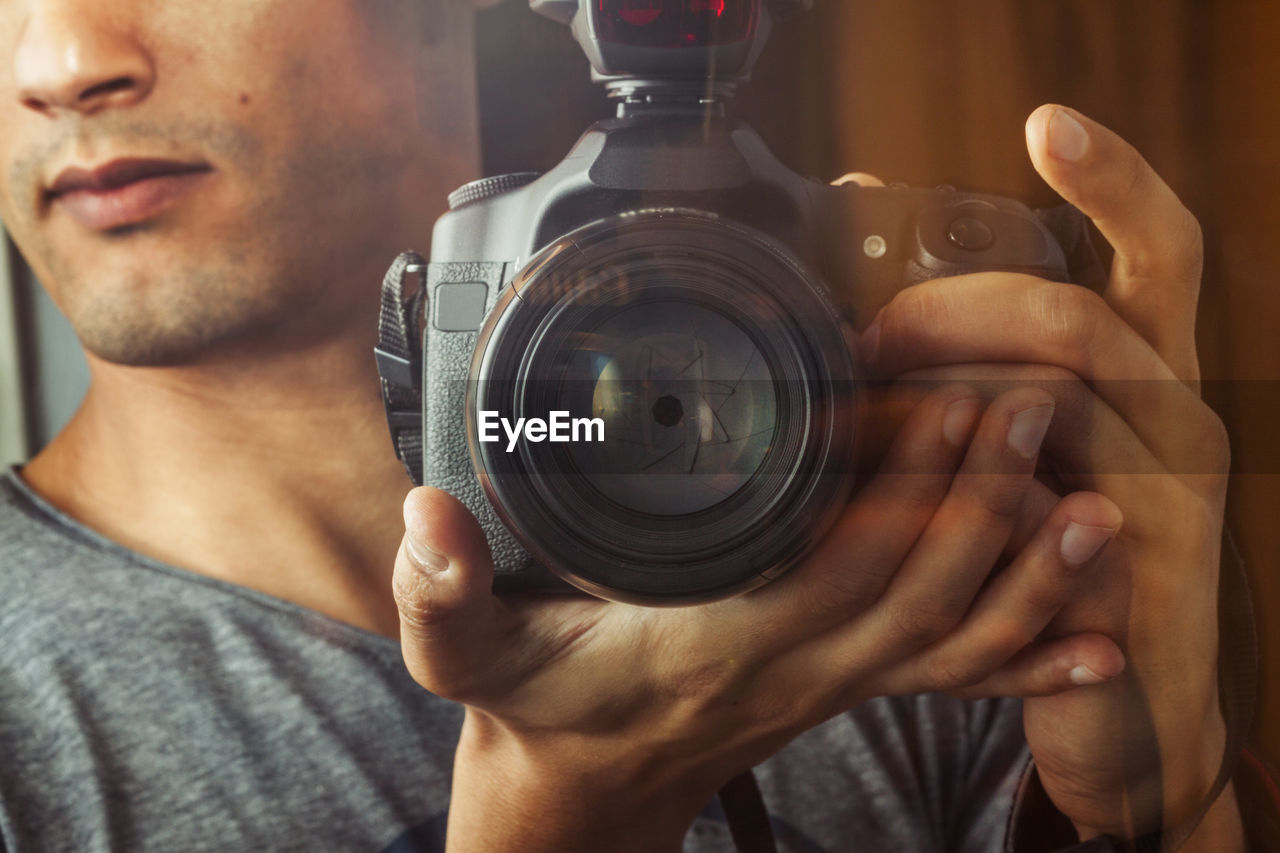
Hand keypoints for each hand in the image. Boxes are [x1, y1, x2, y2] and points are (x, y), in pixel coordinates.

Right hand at [393, 384, 1121, 851]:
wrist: (577, 793)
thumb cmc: (537, 711)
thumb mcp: (464, 657)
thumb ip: (440, 591)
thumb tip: (426, 515)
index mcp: (714, 641)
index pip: (833, 566)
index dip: (898, 495)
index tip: (941, 403)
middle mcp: (790, 667)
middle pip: (917, 590)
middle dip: (984, 499)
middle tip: (1031, 402)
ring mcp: (826, 684)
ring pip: (950, 635)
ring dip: (1023, 568)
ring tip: (1086, 495)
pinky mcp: (840, 685)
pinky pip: (948, 672)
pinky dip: (1024, 651)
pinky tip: (1090, 633)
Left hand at [859, 105, 1237, 844]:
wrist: (1128, 705)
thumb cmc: (1054, 553)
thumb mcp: (1030, 448)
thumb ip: (983, 375)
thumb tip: (873, 302)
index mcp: (1155, 368)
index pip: (1157, 244)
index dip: (1113, 178)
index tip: (1045, 123)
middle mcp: (1181, 412)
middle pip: (1080, 311)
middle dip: (957, 308)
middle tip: (869, 337)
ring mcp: (1171, 490)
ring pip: (1056, 394)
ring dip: (941, 390)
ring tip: (862, 409)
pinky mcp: (1138, 565)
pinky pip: (1044, 496)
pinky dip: (960, 478)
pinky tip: (897, 484)